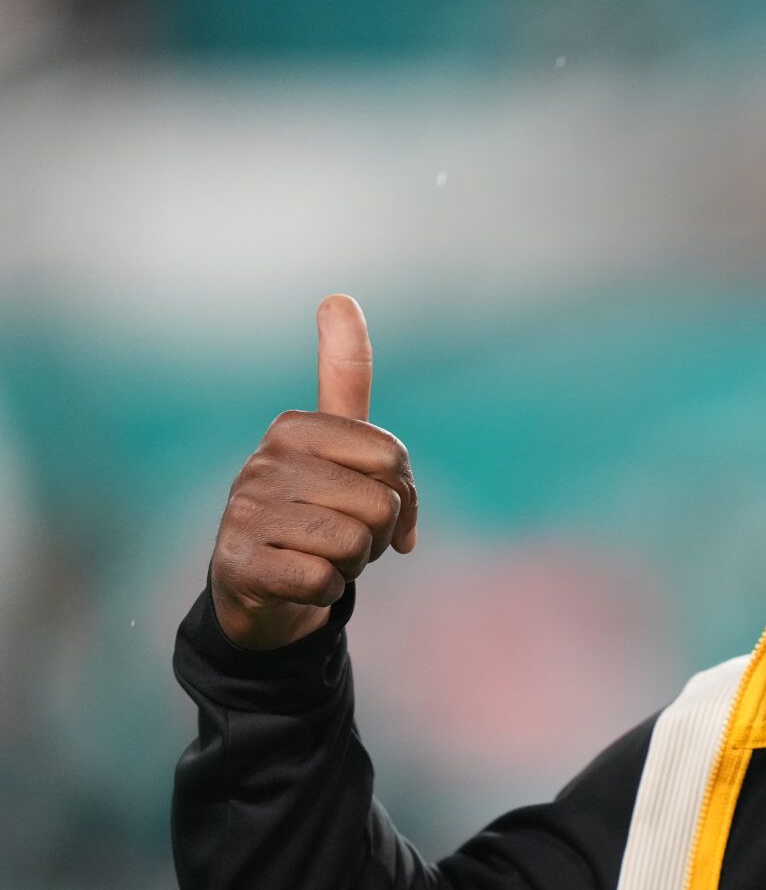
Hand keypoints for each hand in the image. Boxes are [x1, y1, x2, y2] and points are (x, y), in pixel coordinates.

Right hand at [209, 295, 418, 650]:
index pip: (394, 460)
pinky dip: (326, 592)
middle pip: (380, 504)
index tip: (379, 500)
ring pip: (354, 545)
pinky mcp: (238, 563)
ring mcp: (245, 511)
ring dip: (352, 564)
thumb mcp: (340, 445)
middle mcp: (263, 461)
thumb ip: (346, 378)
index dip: (403, 496)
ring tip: (319, 556)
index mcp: (295, 427)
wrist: (261, 586)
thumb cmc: (316, 510)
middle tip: (343, 536)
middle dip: (376, 534)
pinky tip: (299, 581)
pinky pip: (325, 582)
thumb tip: (337, 297)